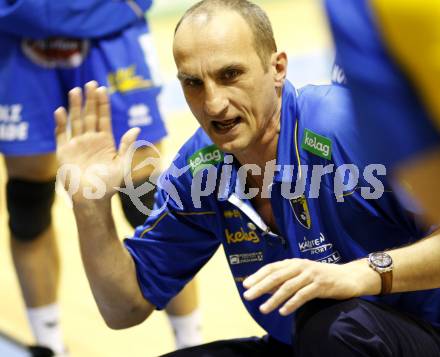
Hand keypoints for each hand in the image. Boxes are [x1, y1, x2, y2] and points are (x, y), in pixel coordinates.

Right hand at [54, 81, 139, 202]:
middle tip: (90, 83)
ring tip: (75, 91)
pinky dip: (60, 123)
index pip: (104, 118)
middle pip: (89, 115)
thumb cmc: (109, 186)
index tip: (102, 89)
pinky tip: (60, 111)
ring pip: (75, 121)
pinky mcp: (64, 152)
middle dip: (89, 100)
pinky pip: (61, 135)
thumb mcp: (123, 165)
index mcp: (105, 142)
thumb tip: (136, 128)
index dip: (103, 104)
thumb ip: (127, 146)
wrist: (92, 200)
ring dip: (75, 106)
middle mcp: (90, 140)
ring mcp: (76, 145)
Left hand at [242, 258, 368, 315]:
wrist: (349, 277)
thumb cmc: (322, 277)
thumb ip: (286, 279)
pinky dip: (292, 304)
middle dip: (260, 286)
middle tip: (247, 296)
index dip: (257, 275)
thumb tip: (266, 288)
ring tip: (263, 309)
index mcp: (294, 262)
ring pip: (288, 287)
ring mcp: (311, 275)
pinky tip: (283, 311)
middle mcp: (300, 266)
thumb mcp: (302, 274)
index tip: (245, 285)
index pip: (272, 267)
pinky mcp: (321, 285)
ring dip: (274, 299)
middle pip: (276, 276)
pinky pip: (303, 295)